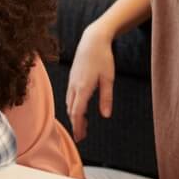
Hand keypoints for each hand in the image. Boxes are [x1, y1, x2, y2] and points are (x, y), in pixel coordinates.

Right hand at [65, 22, 115, 141]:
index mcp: (83, 88)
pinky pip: (70, 96)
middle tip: (81, 137)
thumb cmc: (103, 58)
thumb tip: (105, 116)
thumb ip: (106, 98)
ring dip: (74, 115)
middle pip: (71, 110)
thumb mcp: (108, 79)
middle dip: (75, 124)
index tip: (80, 137)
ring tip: (82, 125)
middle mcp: (74, 86)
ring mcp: (71, 81)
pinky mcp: (72, 77)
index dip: (77, 126)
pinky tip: (80, 108)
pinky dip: (73, 106)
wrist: (92, 40)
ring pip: (69, 103)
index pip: (77, 112)